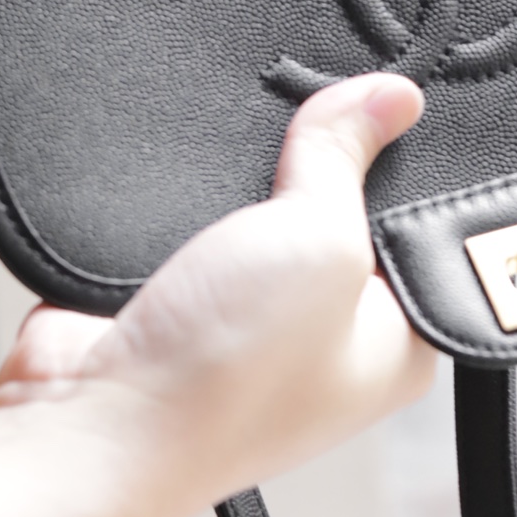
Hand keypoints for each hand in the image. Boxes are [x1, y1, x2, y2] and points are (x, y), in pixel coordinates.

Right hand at [0, 74, 430, 516]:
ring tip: (250, 146)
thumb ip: (347, 156)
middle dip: (323, 156)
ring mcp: (259, 317)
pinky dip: (200, 191)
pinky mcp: (195, 297)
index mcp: (394, 340)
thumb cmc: (221, 382)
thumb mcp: (317, 242)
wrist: (93, 419)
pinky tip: (198, 176)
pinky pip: (210, 217)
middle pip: (346, 202)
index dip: (407, 159)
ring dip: (252, 174)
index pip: (423, 224)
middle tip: (315, 112)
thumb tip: (390, 97)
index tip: (390, 100)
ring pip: (270, 203)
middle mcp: (332, 332)